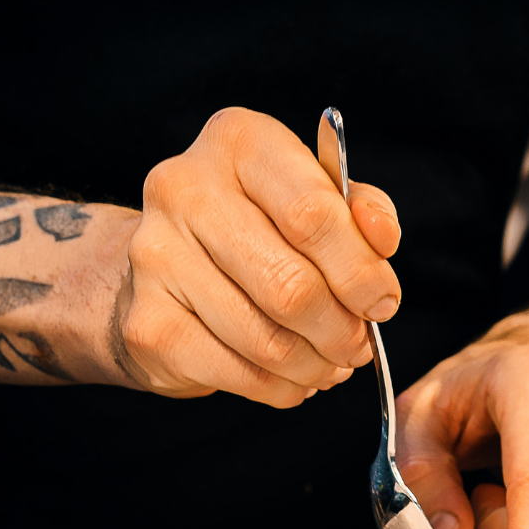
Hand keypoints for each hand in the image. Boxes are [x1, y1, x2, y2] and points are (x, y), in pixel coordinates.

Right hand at [112, 107, 401, 406]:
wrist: (166, 263)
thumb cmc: (255, 224)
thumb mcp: (313, 194)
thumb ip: (358, 210)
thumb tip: (381, 239)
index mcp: (238, 141)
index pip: (312, 213)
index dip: (361, 271)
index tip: (382, 302)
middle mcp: (185, 189)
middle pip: (290, 284)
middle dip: (341, 328)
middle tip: (357, 344)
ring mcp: (156, 256)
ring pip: (266, 339)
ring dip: (314, 364)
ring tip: (328, 363)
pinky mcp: (146, 322)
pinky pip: (235, 372)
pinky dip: (278, 387)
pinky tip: (290, 377)